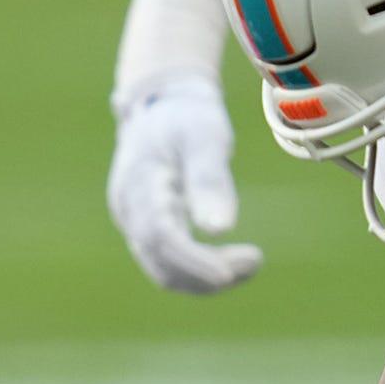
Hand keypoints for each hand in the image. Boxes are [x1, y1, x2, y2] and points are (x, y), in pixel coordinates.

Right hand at [108, 75, 262, 295]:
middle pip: (161, 262)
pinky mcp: (144, 230)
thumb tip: (220, 230)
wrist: (162, 105)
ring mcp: (133, 222)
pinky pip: (168, 263)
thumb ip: (209, 180)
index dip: (192, 260)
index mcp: (140, 183)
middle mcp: (129, 209)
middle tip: (255, 261)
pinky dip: (199, 270)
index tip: (228, 275)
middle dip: (206, 275)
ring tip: (250, 262)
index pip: (160, 235)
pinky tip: (231, 261)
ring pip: (163, 271)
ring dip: (205, 278)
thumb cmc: (187, 117)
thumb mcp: (204, 136)